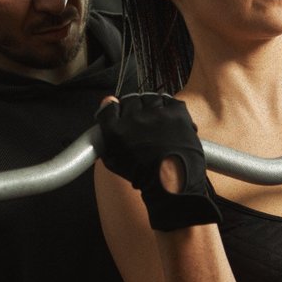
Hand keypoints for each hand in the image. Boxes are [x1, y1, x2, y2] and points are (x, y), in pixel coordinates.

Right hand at [94, 94, 218, 230]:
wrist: (173, 182)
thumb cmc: (143, 175)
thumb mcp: (113, 160)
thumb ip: (105, 134)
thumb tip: (105, 107)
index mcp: (116, 130)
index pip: (109, 106)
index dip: (116, 109)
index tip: (120, 112)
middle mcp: (134, 118)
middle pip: (130, 100)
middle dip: (135, 109)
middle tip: (142, 122)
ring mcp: (156, 114)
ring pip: (150, 98)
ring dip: (152, 108)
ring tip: (157, 123)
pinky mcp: (176, 113)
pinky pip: (169, 101)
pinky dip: (169, 109)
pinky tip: (170, 122)